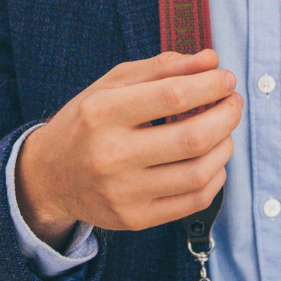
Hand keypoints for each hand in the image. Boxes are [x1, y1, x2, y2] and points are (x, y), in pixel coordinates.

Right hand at [16, 48, 242, 248]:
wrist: (48, 177)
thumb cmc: (86, 123)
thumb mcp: (112, 84)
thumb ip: (162, 68)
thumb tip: (211, 61)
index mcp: (102, 112)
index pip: (173, 96)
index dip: (211, 85)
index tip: (226, 78)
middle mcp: (110, 154)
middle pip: (192, 138)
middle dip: (227, 115)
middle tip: (232, 103)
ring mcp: (122, 192)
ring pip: (199, 173)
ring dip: (225, 146)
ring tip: (223, 131)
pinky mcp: (134, 219)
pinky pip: (194, 200)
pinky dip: (216, 177)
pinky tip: (212, 161)